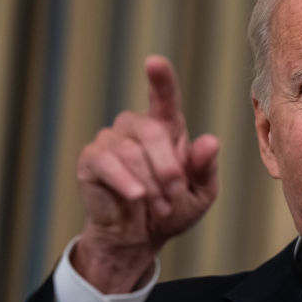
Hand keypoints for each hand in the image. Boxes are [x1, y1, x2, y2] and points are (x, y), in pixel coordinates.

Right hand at [73, 56, 218, 292]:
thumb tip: (211, 141)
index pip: (164, 97)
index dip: (160, 79)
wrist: (139, 238)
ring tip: (159, 206)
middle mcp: (137, 127)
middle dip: (168, 168)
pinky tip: (136, 196)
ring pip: (131, 152)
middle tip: (175, 195)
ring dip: (150, 183)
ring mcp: (111, 141)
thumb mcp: (200, 193)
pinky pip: (106, 163)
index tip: (155, 62)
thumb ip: (205, 168)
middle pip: (153, 131)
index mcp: (167, 128)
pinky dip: (124, 181)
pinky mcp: (91, 160)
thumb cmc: (172, 210)